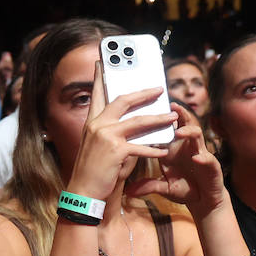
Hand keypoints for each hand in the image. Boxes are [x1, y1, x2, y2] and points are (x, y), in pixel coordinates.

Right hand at [65, 61, 174, 201]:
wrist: (83, 192)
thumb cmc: (93, 171)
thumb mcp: (98, 146)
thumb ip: (113, 131)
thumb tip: (134, 123)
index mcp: (91, 122)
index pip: (97, 94)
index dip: (100, 78)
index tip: (103, 63)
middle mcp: (97, 125)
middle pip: (123, 101)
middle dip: (143, 93)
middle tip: (159, 89)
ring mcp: (105, 136)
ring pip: (138, 122)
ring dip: (159, 119)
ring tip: (173, 118)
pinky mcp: (116, 150)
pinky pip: (141, 147)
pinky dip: (154, 150)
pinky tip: (164, 151)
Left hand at [127, 103, 226, 215]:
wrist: (203, 201)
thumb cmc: (183, 188)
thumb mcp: (163, 187)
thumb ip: (148, 186)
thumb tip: (128, 191)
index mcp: (173, 149)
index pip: (166, 129)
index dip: (160, 119)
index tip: (150, 108)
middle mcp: (187, 147)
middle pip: (184, 124)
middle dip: (179, 114)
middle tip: (170, 106)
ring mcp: (200, 154)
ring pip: (197, 136)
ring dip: (189, 132)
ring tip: (179, 132)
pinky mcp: (212, 166)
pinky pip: (208, 159)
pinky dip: (203, 157)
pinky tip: (196, 158)